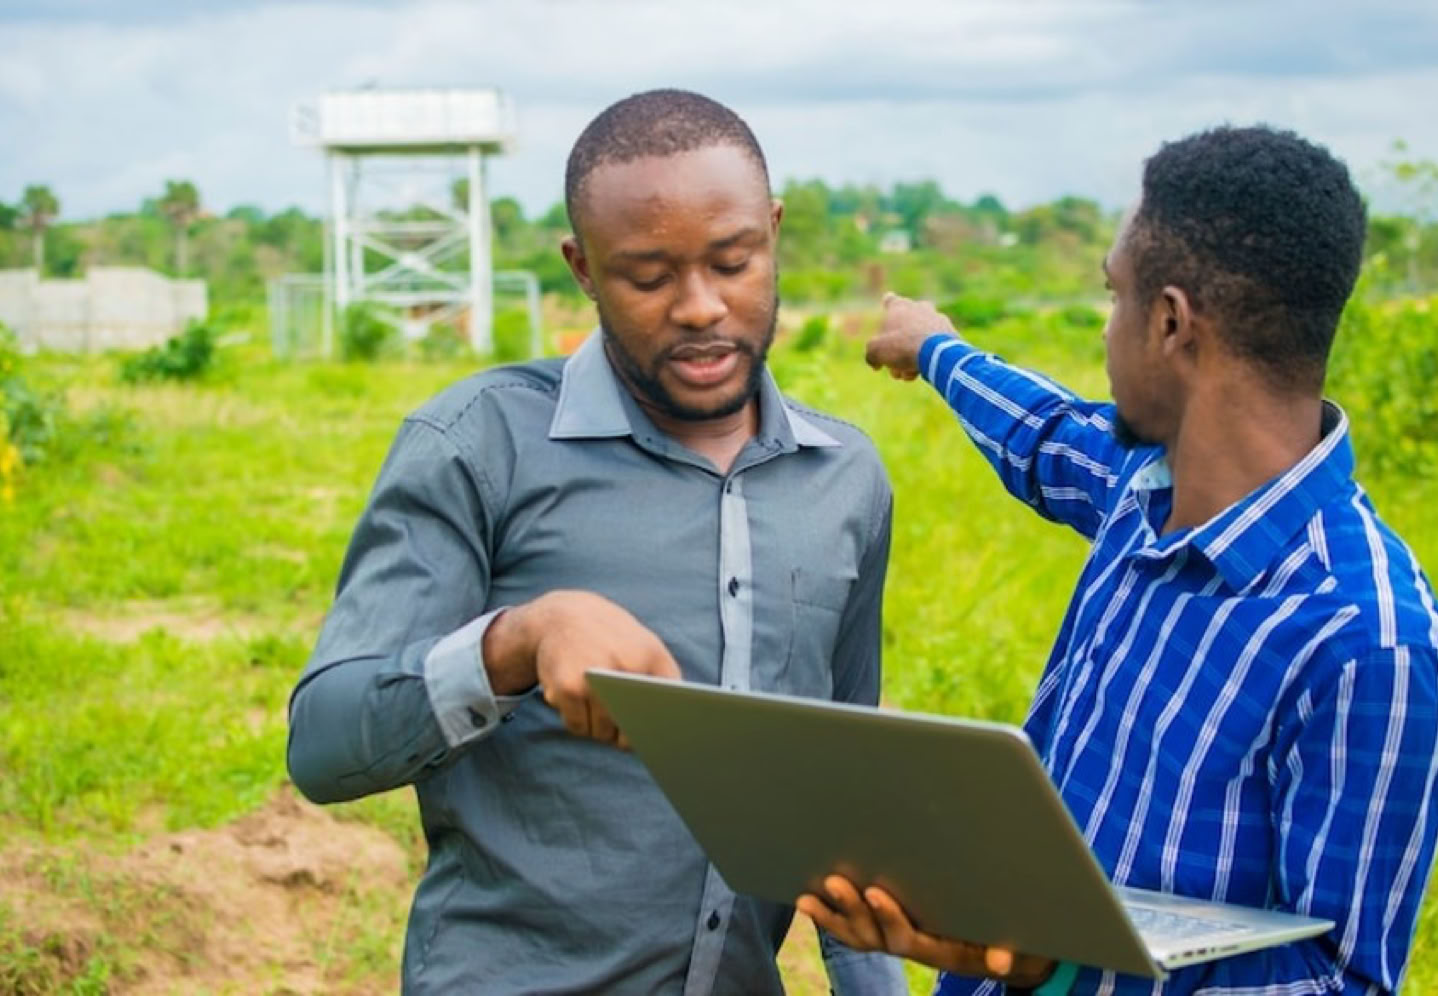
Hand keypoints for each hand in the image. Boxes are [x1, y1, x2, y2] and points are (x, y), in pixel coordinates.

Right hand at [482, 590, 680, 745]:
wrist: (562, 614)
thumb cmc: (611, 638)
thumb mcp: (645, 645)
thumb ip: (663, 679)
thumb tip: (668, 726)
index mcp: (652, 656)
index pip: (668, 706)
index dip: (663, 727)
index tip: (659, 739)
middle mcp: (628, 667)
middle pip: (633, 729)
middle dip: (627, 734)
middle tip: (621, 724)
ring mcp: (597, 679)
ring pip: (602, 733)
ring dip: (599, 728)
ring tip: (596, 700)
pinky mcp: (568, 689)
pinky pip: (578, 727)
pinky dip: (578, 721)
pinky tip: (576, 698)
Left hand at [797, 876, 1053, 987]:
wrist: (1001, 954)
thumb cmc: (1009, 941)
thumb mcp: (1017, 947)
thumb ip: (1007, 951)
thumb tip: (1000, 961)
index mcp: (938, 950)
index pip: (907, 938)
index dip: (889, 918)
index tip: (875, 892)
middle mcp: (911, 947)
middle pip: (874, 937)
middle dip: (853, 910)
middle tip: (835, 882)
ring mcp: (894, 941)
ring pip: (857, 936)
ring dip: (832, 917)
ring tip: (807, 896)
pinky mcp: (884, 932)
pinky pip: (852, 932)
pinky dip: (831, 918)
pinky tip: (808, 900)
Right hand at [864, 292, 956, 380]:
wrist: (936, 352)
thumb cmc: (902, 346)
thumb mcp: (876, 351)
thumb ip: (871, 354)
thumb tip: (875, 362)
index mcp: (900, 306)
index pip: (890, 300)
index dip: (886, 309)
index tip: (887, 319)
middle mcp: (920, 308)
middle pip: (904, 327)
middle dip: (897, 348)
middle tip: (893, 366)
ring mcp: (937, 319)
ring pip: (918, 339)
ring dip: (910, 357)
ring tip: (907, 374)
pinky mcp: (950, 333)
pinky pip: (934, 346)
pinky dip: (927, 358)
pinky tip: (920, 372)